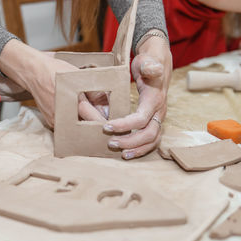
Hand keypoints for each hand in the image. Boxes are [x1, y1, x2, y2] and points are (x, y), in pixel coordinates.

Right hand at [0, 39, 107, 126]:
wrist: (33, 72)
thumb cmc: (55, 71)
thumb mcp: (79, 77)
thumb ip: (94, 93)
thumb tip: (106, 106)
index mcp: (74, 103)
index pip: (94, 119)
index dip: (105, 121)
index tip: (113, 122)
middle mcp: (64, 116)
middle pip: (86, 126)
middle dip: (95, 124)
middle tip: (105, 121)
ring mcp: (56, 121)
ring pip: (75, 128)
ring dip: (84, 124)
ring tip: (92, 117)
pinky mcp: (51, 123)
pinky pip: (66, 126)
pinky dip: (73, 123)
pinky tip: (77, 115)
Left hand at [104, 35, 171, 158]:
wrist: (158, 61)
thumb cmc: (148, 61)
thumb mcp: (147, 60)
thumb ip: (149, 65)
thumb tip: (153, 69)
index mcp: (155, 99)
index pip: (141, 119)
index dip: (124, 126)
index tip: (106, 127)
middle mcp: (160, 111)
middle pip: (149, 134)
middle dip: (130, 142)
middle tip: (110, 143)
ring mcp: (159, 117)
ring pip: (152, 140)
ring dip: (137, 149)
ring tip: (121, 154)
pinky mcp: (155, 120)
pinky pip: (152, 139)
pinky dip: (141, 148)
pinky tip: (128, 151)